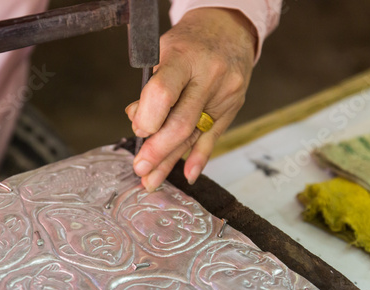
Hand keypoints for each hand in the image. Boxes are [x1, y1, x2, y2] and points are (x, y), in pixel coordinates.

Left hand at [126, 8, 255, 190]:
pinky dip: (199, 158)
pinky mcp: (232, 108)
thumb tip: (137, 122)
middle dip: (157, 150)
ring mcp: (225, 94)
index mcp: (185, 57)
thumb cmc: (190, 42)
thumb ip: (151, 87)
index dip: (148, 118)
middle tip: (140, 168)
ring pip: (194, 135)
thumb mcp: (163, 52)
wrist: (229, 30)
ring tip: (152, 179)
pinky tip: (188, 174)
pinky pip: (214, 137)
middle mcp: (209, 76)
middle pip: (181, 122)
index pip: (163, 92)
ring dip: (170, 161)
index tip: (138, 131)